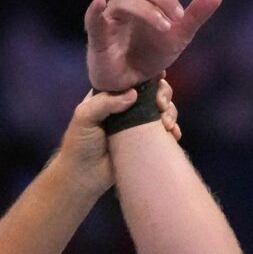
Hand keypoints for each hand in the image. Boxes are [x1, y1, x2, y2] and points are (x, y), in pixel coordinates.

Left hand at [57, 77, 182, 182]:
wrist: (84, 177)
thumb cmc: (79, 144)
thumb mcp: (84, 117)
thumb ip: (105, 102)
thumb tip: (133, 94)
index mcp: (111, 95)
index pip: (134, 80)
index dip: (149, 77)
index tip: (159, 79)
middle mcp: (127, 107)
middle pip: (154, 92)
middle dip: (164, 95)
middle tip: (161, 106)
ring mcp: (138, 125)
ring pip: (163, 110)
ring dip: (171, 113)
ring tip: (166, 125)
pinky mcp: (146, 142)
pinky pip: (165, 132)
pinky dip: (173, 130)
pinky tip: (173, 134)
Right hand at [85, 0, 223, 92]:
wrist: (135, 85)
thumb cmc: (152, 55)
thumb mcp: (180, 35)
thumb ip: (196, 15)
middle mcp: (125, 3)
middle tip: (178, 16)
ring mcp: (109, 19)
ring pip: (123, 0)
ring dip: (147, 11)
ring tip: (165, 27)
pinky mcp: (97, 38)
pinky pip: (93, 21)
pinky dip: (94, 11)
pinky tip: (98, 2)